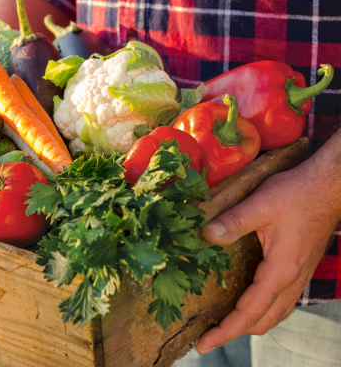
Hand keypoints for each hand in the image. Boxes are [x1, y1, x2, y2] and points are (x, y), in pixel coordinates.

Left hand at [196, 162, 340, 353]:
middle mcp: (291, 280)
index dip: (225, 331)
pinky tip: (247, 303)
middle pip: (262, 321)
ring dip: (249, 323)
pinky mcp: (298, 268)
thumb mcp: (260, 204)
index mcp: (281, 271)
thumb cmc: (296, 193)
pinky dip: (261, 310)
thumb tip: (205, 235)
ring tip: (222, 324)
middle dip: (234, 332)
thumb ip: (232, 221)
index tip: (203, 344)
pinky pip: (280, 301)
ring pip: (274, 314)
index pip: (249, 312)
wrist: (329, 187)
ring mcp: (298, 276)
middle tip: (206, 337)